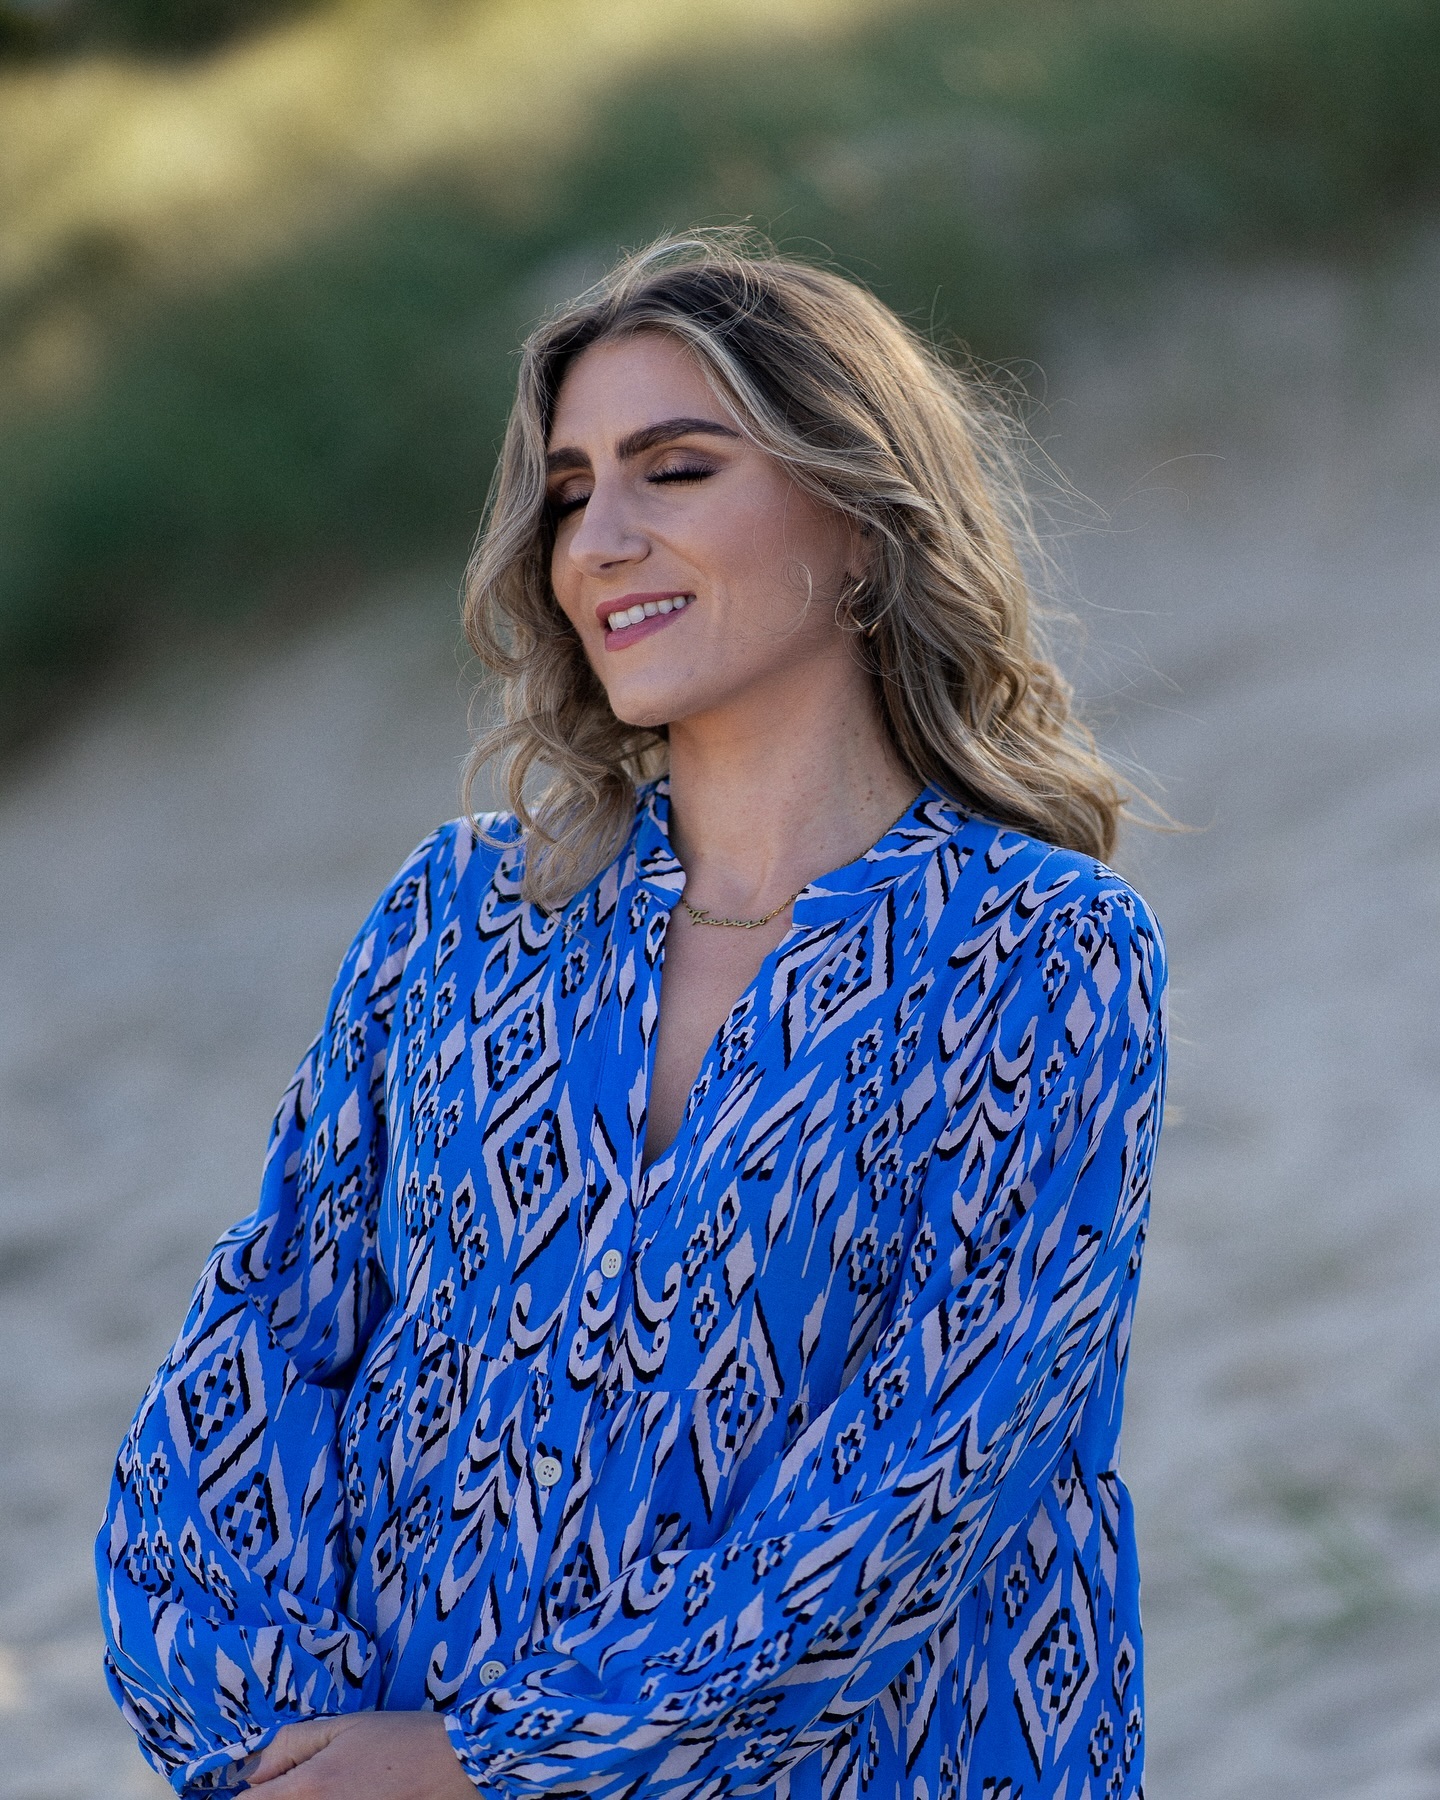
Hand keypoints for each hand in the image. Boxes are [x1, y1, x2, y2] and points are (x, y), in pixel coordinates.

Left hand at [241, 1711, 476, 1796]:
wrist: (455, 1764)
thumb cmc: (400, 1739)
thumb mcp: (343, 1726)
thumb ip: (291, 1744)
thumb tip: (254, 1772)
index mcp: (308, 1788)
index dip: (244, 1799)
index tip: (251, 1792)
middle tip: (294, 1789)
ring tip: (335, 1790)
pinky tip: (349, 1797)